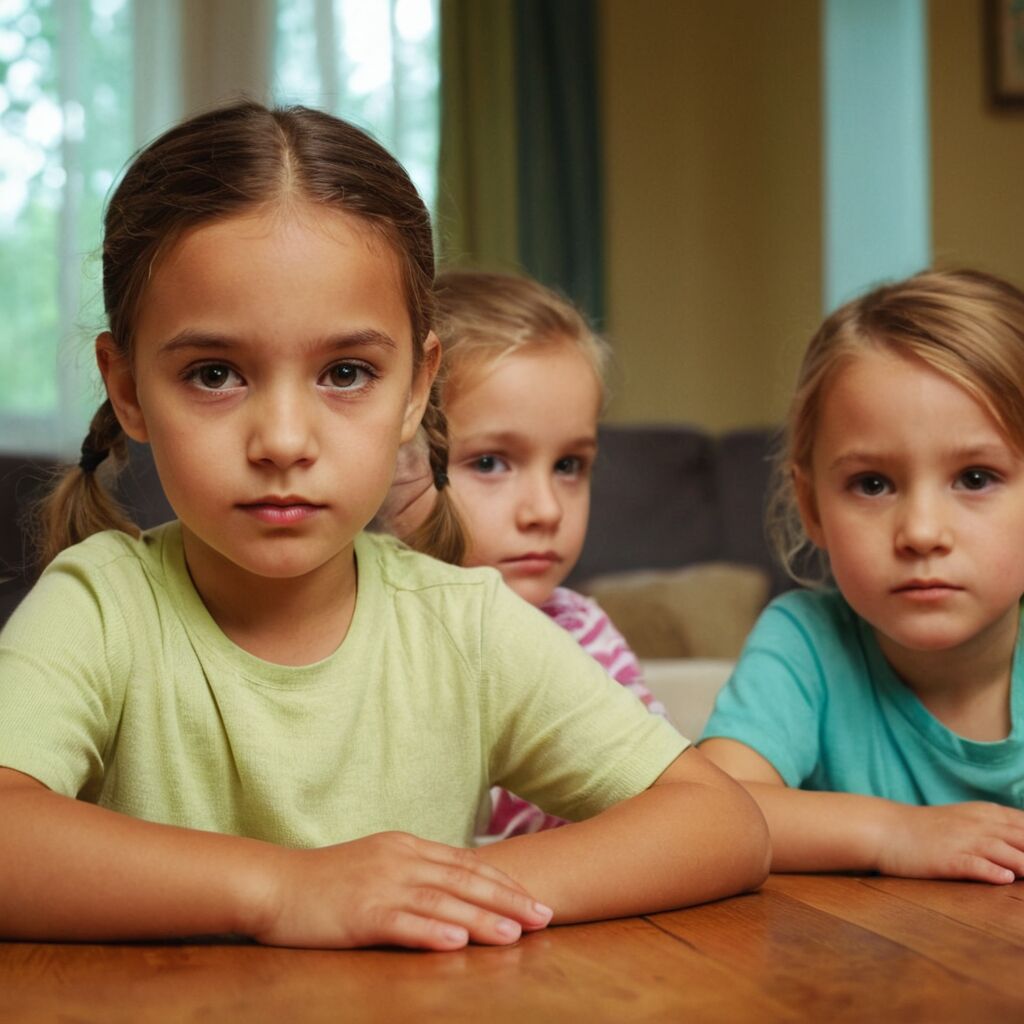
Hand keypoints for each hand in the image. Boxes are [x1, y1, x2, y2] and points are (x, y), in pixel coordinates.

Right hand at [251, 831, 553, 949]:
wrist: (276, 884)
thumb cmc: (328, 882)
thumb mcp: (379, 865)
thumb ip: (415, 872)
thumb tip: (456, 888)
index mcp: (407, 847)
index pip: (467, 864)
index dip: (504, 882)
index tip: (535, 898)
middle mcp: (400, 860)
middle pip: (464, 880)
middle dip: (508, 899)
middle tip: (544, 916)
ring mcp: (381, 884)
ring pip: (442, 902)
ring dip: (482, 918)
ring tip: (515, 934)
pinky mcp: (360, 912)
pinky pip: (402, 922)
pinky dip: (432, 932)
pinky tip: (458, 943)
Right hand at [878, 802, 1023, 882]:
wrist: (886, 829)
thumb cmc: (928, 831)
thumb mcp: (967, 822)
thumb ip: (999, 831)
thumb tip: (1023, 849)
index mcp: (988, 814)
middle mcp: (980, 824)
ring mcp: (964, 840)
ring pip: (1008, 853)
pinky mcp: (947, 858)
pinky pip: (975, 864)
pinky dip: (992, 871)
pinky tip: (1005, 879)